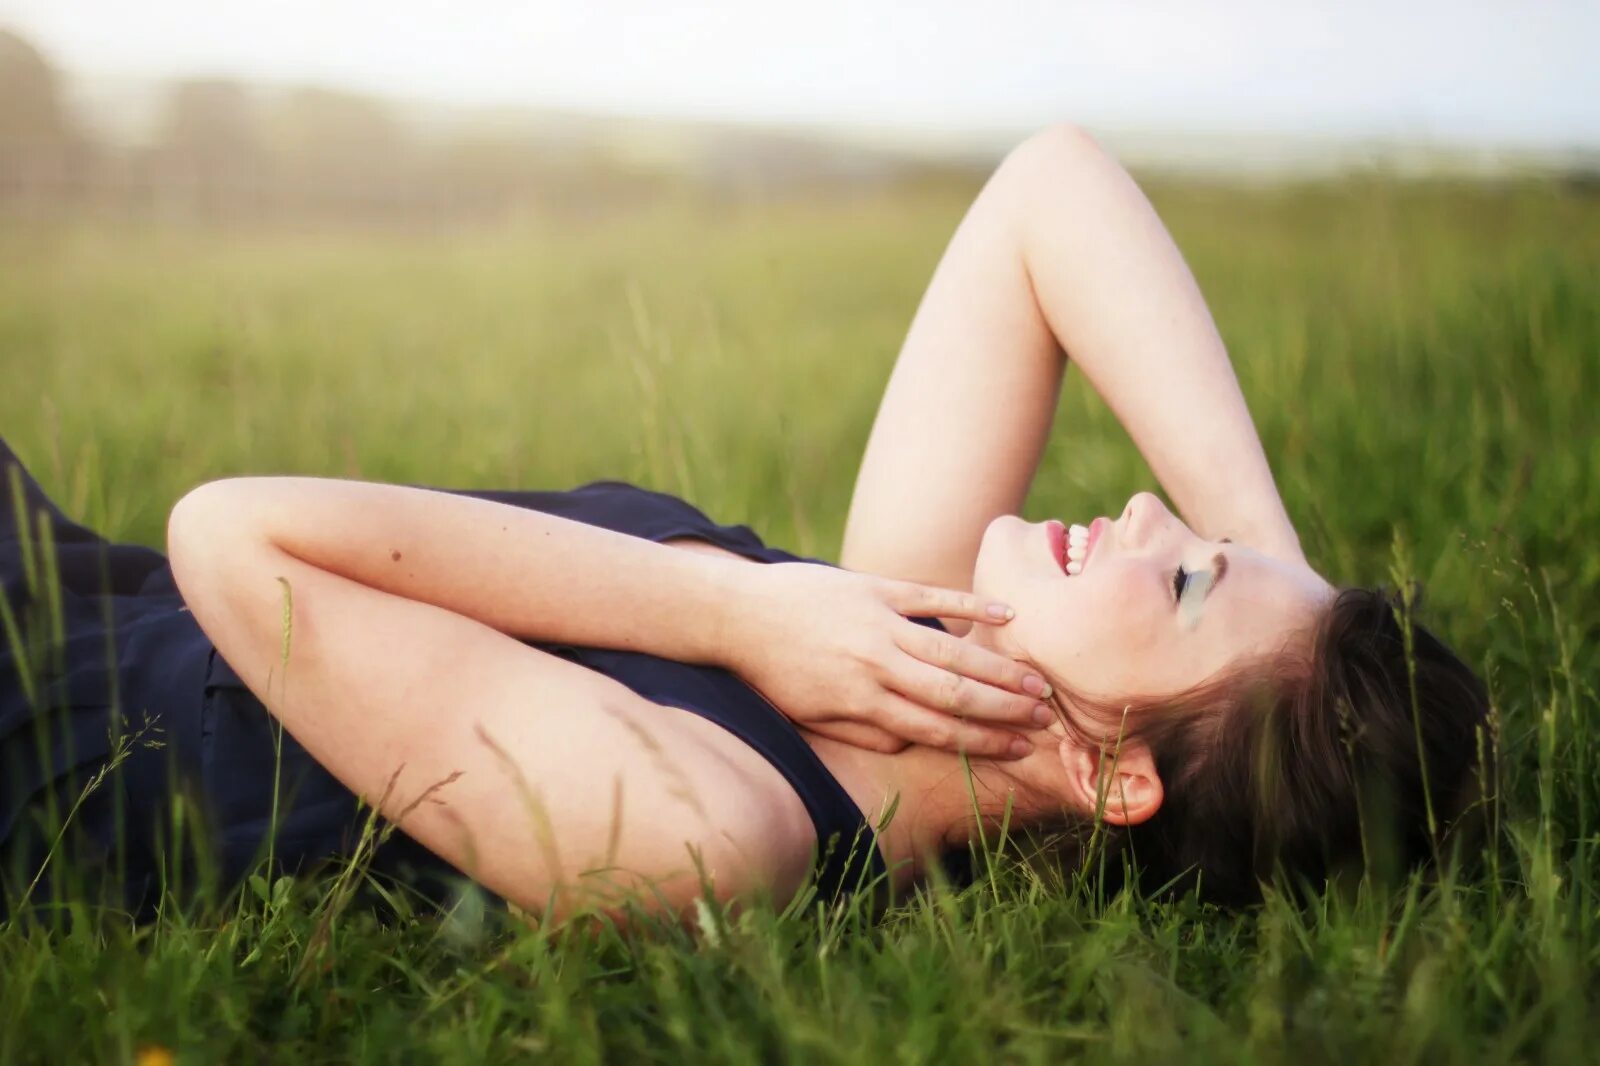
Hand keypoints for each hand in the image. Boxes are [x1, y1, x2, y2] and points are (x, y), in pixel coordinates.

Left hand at [724, 562, 1052, 758]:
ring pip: (951, 649)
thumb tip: (912, 741)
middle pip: (954, 692)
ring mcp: (878, 622)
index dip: (983, 741)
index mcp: (862, 702)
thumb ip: (864, 732)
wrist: (736, 614)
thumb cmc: (773, 673)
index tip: (1021, 747)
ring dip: (998, 666)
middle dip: (1004, 708)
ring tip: (1036, 679)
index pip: (935, 728)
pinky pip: (931, 596)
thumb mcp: (812, 717)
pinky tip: (1006, 615)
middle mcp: (876, 665)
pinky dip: (970, 604)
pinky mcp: (874, 588)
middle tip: (1047, 716)